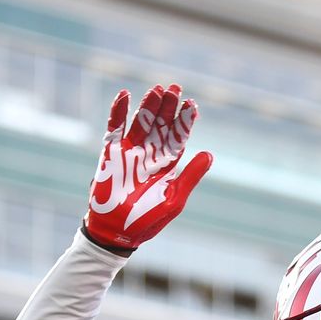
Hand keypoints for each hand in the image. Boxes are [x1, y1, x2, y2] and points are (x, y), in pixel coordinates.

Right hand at [83, 84, 212, 249]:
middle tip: (175, 88)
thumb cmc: (147, 220)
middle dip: (168, 107)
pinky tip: (125, 95)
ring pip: (142, 122)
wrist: (117, 231)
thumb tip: (209, 154)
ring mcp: (130, 151)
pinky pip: (115, 127)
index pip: (179, 136)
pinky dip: (119, 111)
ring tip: (158, 90)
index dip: (185, 121)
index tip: (192, 105)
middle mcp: (150, 154)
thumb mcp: (174, 199)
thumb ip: (190, 176)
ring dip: (149, 105)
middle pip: (161, 124)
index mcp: (168, 164)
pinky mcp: (110, 153)